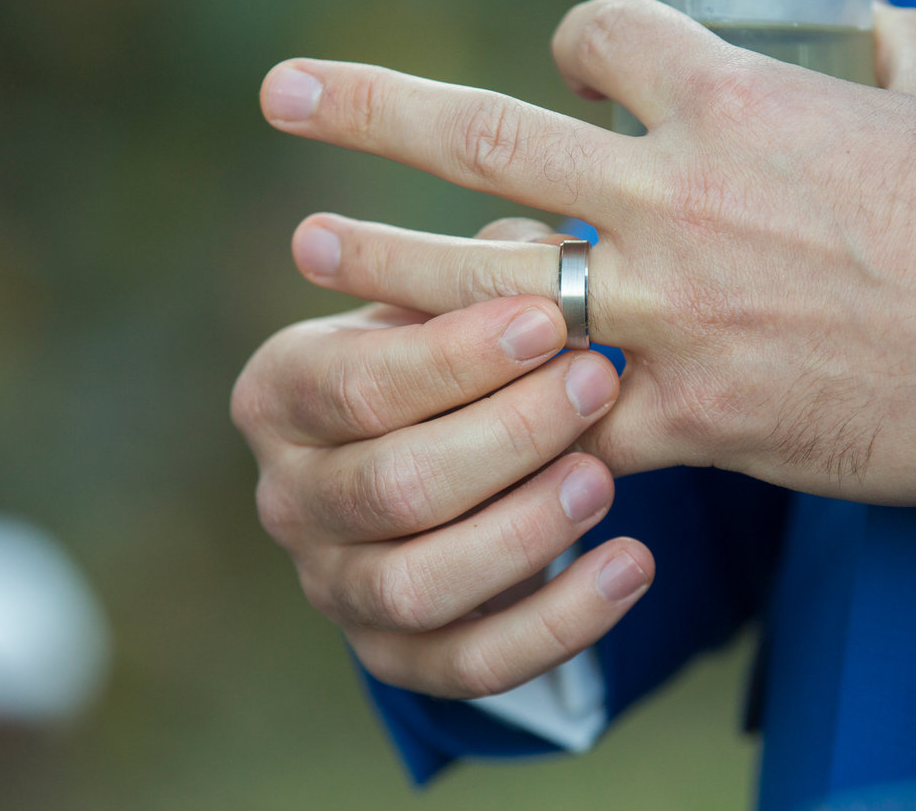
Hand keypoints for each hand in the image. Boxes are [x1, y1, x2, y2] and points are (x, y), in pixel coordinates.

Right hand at [231, 219, 652, 697]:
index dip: (457, 357)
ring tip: (606, 477)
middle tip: (598, 383)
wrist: (432, 455)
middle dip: (508, 436)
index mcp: (281, 393)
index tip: (553, 320)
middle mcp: (287, 497)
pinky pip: (471, 665)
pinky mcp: (391, 655)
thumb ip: (484, 273)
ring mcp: (333, 585)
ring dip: (524, 532)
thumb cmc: (445, 357)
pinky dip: (558, 625)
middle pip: (393, 486)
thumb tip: (548, 250)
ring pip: (420, 585)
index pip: (358, 382)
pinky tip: (634, 564)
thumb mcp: (447, 302)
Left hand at [258, 0, 915, 503]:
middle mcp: (675, 194)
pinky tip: (453, 432)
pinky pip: (569, 423)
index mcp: (734, 97)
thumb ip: (892, 40)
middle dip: (373, 110)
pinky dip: (513, 424)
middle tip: (286, 97)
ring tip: (311, 249)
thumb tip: (871, 13)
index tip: (574, 62)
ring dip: (388, 262)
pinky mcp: (693, 417)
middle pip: (487, 131)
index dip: (576, 39)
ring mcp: (670, 310)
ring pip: (490, 281)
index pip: (599, 35)